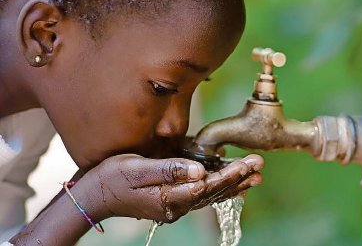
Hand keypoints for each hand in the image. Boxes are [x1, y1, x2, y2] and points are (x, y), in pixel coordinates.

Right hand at [87, 154, 263, 222]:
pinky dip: (217, 187)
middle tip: (259, 166)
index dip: (229, 175)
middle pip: (213, 192)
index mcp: (169, 197)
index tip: (248, 165)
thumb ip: (169, 170)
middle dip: (237, 178)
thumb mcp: (136, 169)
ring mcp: (173, 205)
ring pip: (210, 195)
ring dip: (232, 184)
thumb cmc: (112, 178)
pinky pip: (200, 195)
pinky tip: (226, 181)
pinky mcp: (170, 200)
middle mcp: (175, 205)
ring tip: (253, 176)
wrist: (94, 195)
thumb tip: (200, 171)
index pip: (207, 187)